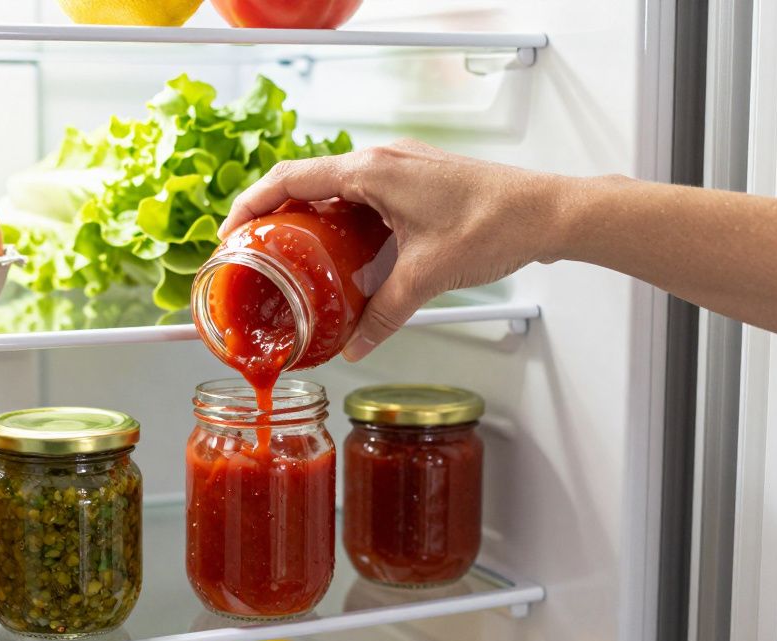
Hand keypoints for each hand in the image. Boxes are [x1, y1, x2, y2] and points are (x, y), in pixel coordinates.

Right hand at [219, 139, 573, 360]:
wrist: (547, 211)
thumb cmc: (495, 224)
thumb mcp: (426, 276)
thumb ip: (383, 314)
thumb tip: (356, 346)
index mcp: (372, 170)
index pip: (290, 178)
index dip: (250, 205)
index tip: (229, 236)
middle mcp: (380, 159)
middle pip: (305, 180)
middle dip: (272, 213)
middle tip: (252, 251)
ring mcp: (398, 166)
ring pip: (333, 187)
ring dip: (307, 217)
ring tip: (288, 255)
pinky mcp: (414, 179)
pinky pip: (360, 194)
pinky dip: (339, 219)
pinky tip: (340, 253)